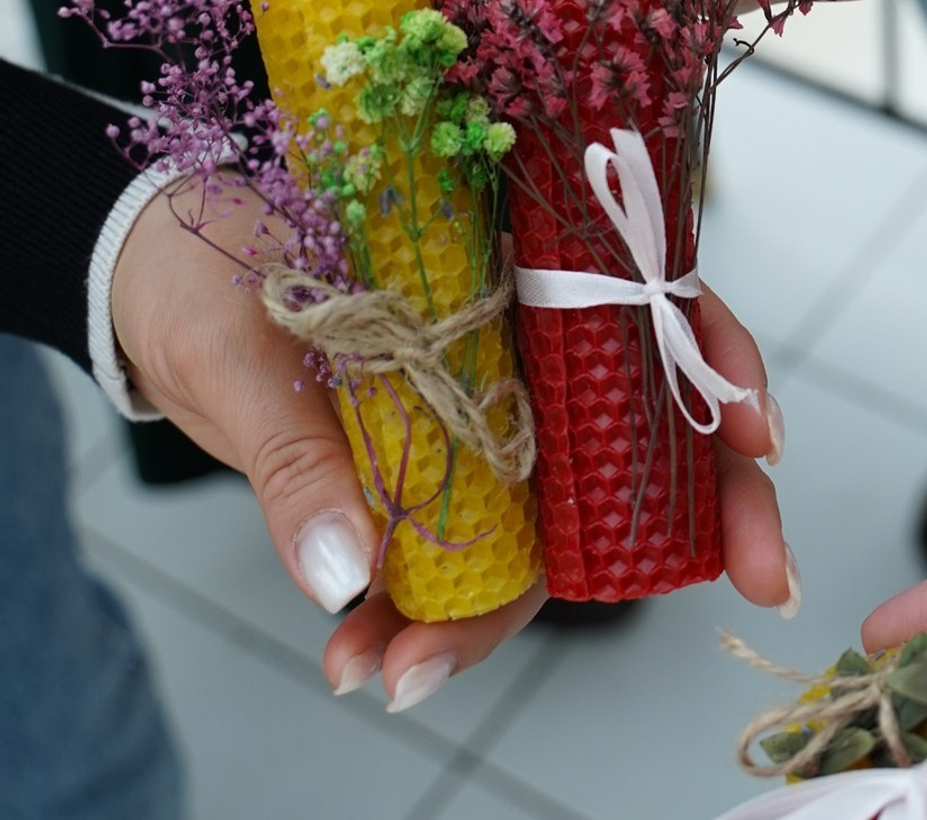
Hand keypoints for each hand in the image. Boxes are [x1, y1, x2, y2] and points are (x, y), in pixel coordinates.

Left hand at [112, 184, 789, 707]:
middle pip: (648, 423)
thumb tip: (351, 573)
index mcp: (506, 272)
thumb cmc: (215, 266)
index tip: (758, 432)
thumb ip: (300, 457)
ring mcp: (486, 415)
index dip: (721, 359)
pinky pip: (460, 560)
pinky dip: (424, 624)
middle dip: (709, 513)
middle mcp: (521, 345)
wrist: (152, 285)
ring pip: (552, 518)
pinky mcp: (433, 477)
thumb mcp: (245, 348)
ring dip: (497, 616)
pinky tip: (359, 657)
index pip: (648, 303)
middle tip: (760, 588)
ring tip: (400, 674)